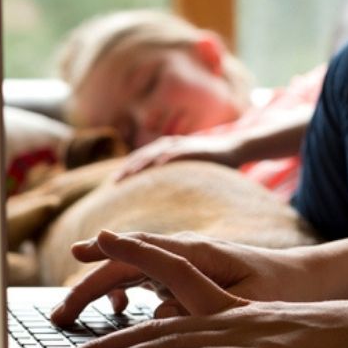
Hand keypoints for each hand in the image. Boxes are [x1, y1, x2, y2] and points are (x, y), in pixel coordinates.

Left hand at [49, 231, 347, 347]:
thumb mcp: (267, 337)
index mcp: (224, 305)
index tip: (84, 265)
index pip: (163, 281)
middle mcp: (222, 313)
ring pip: (163, 342)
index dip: (124, 269)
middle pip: (149, 325)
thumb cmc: (322, 340)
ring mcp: (236, 332)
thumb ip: (228, 340)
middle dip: (100, 344)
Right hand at [49, 231, 315, 326]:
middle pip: (127, 263)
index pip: (144, 250)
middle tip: (60, 314)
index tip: (78, 252)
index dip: (109, 252)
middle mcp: (187, 253)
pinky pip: (147, 279)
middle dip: (89, 284)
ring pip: (132, 270)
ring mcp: (187, 263)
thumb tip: (158, 315)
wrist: (314, 278)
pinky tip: (121, 309)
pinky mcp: (191, 276)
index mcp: (200, 254)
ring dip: (101, 288)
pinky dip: (126, 290)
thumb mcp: (252, 305)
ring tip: (73, 315)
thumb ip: (205, 309)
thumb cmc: (287, 289)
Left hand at [114, 134, 242, 180]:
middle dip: (128, 168)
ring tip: (130, 174)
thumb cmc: (210, 164)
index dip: (126, 170)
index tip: (113, 183)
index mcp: (165, 151)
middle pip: (143, 156)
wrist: (234, 148)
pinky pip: (179, 152)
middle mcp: (170, 145)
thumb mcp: (187, 172)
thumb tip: (161, 202)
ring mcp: (182, 145)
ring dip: (142, 162)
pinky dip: (168, 157)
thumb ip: (173, 181)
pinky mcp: (195, 148)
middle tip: (114, 182)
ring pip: (157, 152)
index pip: (140, 160)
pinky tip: (159, 165)